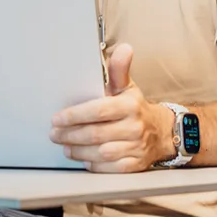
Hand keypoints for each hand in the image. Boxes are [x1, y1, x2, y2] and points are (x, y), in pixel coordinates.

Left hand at [49, 44, 174, 172]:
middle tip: (54, 134)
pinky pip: (110, 168)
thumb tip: (124, 48)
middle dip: (70, 135)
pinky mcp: (135, 165)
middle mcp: (134, 127)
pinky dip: (93, 165)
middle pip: (95, 134)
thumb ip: (119, 70)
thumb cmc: (136, 108)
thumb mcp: (127, 87)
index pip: (98, 111)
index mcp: (130, 105)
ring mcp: (136, 147)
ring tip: (65, 146)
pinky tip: (83, 159)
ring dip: (78, 151)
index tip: (57, 119)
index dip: (75, 115)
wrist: (161, 133)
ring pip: (100, 153)